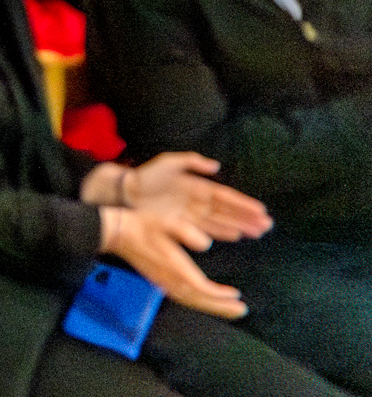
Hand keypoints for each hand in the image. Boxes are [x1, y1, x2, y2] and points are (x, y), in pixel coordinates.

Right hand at [99, 204, 247, 319]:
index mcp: (172, 266)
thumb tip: (206, 244)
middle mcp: (168, 278)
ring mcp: (162, 281)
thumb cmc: (139, 225)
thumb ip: (186, 232)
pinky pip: (183, 296)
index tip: (236, 295)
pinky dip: (198, 301)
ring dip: (211, 306)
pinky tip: (205, 298)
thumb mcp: (165, 221)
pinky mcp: (159, 280)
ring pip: (190, 300)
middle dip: (220, 307)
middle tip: (240, 310)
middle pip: (198, 299)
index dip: (218, 295)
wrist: (115, 232)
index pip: (199, 287)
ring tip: (228, 307)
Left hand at [126, 152, 272, 243]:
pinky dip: (222, 232)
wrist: (127, 192)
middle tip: (268, 225)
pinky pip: (207, 229)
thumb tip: (215, 165)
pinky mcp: (183, 224)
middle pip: (228, 211)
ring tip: (258, 232)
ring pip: (222, 221)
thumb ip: (192, 161)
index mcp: (197, 186)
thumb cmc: (147, 176)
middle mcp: (198, 202)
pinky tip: (235, 235)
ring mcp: (192, 214)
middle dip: (248, 218)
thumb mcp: (169, 163)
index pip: (225, 196)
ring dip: (240, 226)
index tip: (261, 209)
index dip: (243, 203)